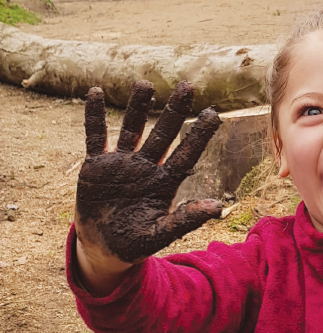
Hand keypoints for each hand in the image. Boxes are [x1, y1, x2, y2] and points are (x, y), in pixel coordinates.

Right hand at [75, 80, 222, 269]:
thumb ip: (185, 220)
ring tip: (145, 84)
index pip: (186, 154)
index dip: (199, 134)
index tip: (213, 114)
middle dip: (174, 111)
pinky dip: (95, 116)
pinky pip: (95, 136)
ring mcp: (121, 163)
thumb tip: (217, 207)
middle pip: (162, 134)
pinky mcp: (96, 165)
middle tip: (187, 86)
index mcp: (164, 182)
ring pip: (131, 129)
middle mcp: (146, 167)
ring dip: (137, 107)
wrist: (103, 248)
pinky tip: (96, 93)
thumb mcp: (160, 234)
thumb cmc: (136, 243)